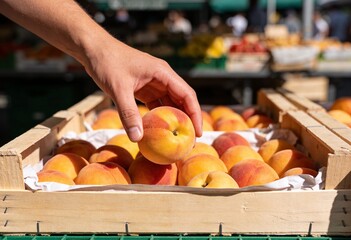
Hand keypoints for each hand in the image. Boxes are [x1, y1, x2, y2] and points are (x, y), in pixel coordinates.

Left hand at [84, 37, 202, 141]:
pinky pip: (157, 104)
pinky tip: (159, 131)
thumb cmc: (107, 62)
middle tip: (189, 141)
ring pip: (170, 103)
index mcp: (163, 73)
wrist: (94, 50)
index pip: (187, 95)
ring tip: (177, 139)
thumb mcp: (118, 88)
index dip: (195, 114)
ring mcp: (154, 83)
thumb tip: (137, 138)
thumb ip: (128, 113)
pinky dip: (159, 117)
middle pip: (182, 100)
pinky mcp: (144, 88)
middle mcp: (162, 78)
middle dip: (187, 120)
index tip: (198, 133)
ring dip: (174, 120)